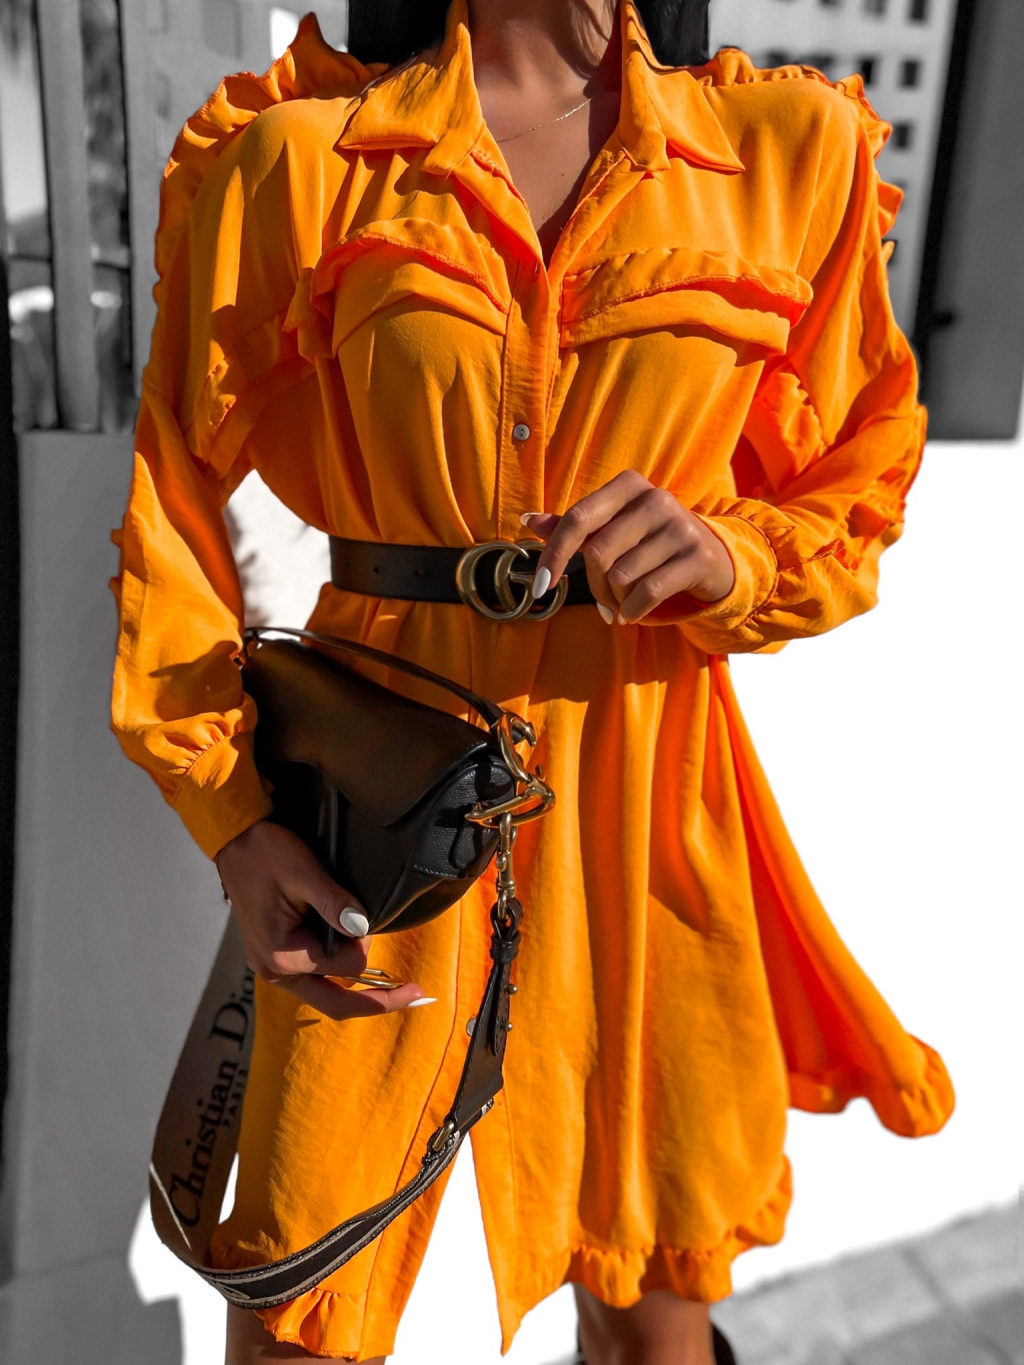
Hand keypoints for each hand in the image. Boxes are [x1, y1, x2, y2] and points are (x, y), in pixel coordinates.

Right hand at [215, 821, 430, 1019]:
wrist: (235, 840)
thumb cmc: (267, 853)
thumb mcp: (305, 872)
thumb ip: (334, 903)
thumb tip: (362, 929)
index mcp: (283, 956)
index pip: (346, 970)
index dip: (364, 946)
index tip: (366, 918)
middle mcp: (275, 971)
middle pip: (336, 1004)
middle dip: (377, 1001)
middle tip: (418, 994)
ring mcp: (273, 967)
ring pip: (324, 993)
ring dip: (354, 983)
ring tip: (388, 974)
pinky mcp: (275, 956)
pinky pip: (313, 977)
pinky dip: (336, 971)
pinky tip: (352, 957)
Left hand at [523, 471, 734, 623]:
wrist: (712, 557)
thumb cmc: (649, 542)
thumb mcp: (613, 528)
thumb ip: (573, 526)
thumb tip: (528, 518)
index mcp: (629, 485)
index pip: (578, 519)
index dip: (554, 554)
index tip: (541, 585)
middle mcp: (656, 498)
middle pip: (598, 554)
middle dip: (593, 587)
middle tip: (603, 601)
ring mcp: (680, 526)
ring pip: (622, 576)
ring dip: (615, 600)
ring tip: (624, 603)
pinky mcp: (697, 556)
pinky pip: (648, 592)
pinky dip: (632, 611)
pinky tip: (631, 616)